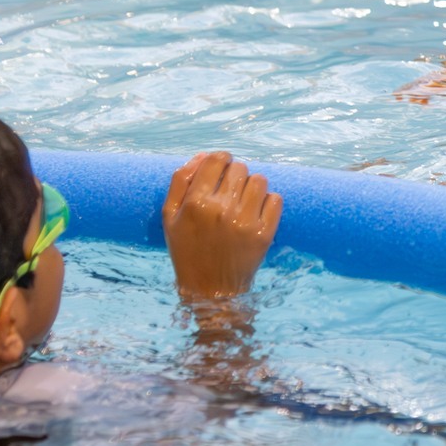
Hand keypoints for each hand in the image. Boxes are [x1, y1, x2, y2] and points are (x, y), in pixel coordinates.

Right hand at [162, 152, 280, 303]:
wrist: (209, 290)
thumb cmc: (187, 250)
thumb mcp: (170, 216)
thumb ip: (181, 180)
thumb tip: (203, 155)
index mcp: (196, 203)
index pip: (217, 159)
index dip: (222, 159)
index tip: (223, 167)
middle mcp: (221, 210)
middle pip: (239, 168)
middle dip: (235, 175)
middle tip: (230, 192)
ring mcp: (245, 221)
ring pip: (259, 180)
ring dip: (252, 187)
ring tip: (243, 202)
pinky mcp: (264, 233)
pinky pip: (275, 199)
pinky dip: (268, 202)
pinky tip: (255, 213)